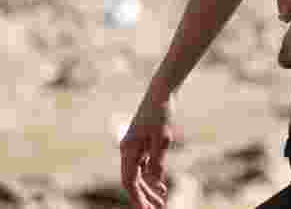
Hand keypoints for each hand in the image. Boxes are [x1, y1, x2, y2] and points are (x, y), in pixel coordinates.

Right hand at [120, 92, 173, 208]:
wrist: (162, 92)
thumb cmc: (161, 114)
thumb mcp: (162, 139)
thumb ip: (157, 162)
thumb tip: (154, 182)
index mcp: (129, 150)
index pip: (130, 182)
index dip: (137, 198)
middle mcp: (128, 149)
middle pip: (133, 181)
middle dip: (144, 197)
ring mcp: (135, 146)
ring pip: (138, 174)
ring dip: (149, 189)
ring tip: (161, 201)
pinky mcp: (142, 142)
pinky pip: (144, 166)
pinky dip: (151, 177)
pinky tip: (161, 185)